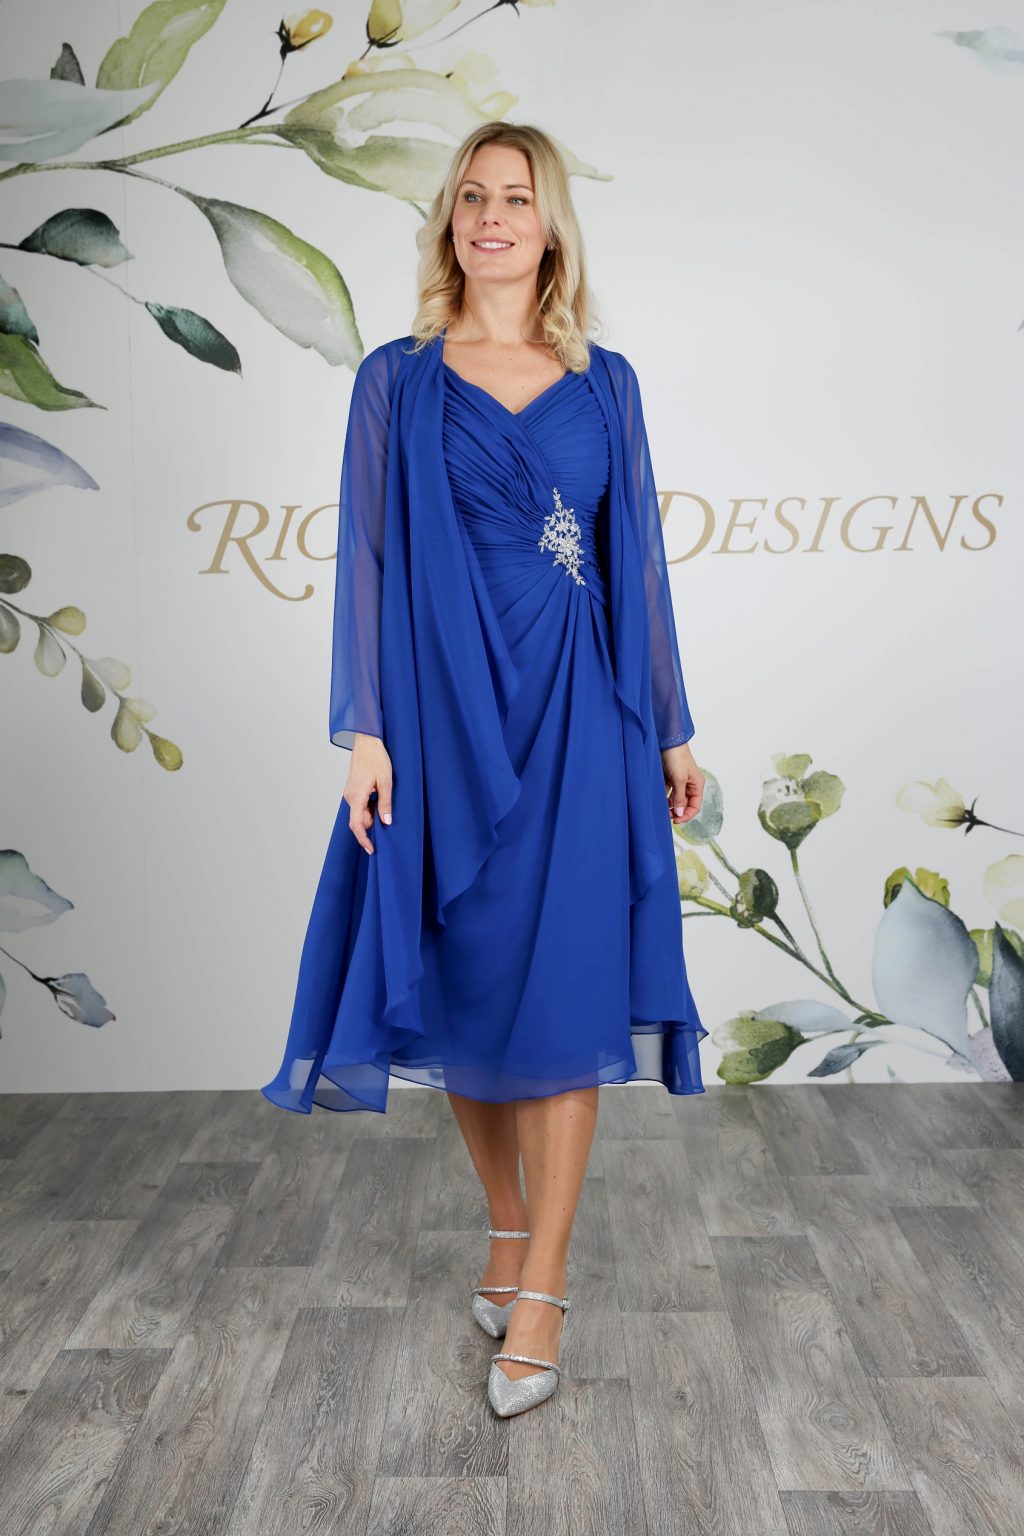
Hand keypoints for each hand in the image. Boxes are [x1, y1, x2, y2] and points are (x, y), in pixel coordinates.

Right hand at [344, 732, 392, 853]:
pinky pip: (360, 804)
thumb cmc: (377, 758)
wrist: (367, 742)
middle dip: (373, 822)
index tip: (371, 849)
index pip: (357, 825)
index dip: (363, 839)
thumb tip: (386, 822)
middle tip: (388, 814)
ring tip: (384, 796)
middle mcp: (349, 796)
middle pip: (360, 820)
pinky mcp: (352, 789)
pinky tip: (378, 793)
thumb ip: (385, 803)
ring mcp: (349, 793)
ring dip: (372, 812)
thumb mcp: (386, 781)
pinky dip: (369, 805)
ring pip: (360, 812)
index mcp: (357, 796)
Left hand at [661, 741, 702, 825]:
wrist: (667, 741)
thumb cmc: (677, 756)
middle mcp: (690, 784)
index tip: (676, 821)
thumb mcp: (679, 779)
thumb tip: (680, 813)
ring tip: (660, 809)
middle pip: (685, 804)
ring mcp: (680, 781)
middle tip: (666, 815)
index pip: (695, 806)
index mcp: (697, 785)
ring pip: (675, 799)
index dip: (686, 815)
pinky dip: (664, 797)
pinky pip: (668, 792)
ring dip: (669, 805)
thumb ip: (679, 797)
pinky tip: (657, 799)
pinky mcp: (670, 778)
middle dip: (677, 811)